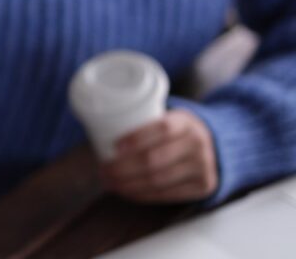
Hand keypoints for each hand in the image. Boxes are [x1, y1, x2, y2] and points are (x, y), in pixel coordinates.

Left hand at [100, 110, 218, 202]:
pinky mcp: (203, 187)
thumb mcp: (168, 118)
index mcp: (186, 121)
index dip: (136, 138)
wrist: (214, 146)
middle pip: (154, 159)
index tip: (114, 146)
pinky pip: (167, 194)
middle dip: (123, 167)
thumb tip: (98, 127)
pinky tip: (127, 191)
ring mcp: (203, 167)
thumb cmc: (177, 132)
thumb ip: (143, 121)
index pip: (162, 129)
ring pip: (158, 180)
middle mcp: (198, 143)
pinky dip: (143, 195)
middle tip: (103, 169)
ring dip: (128, 184)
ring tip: (109, 182)